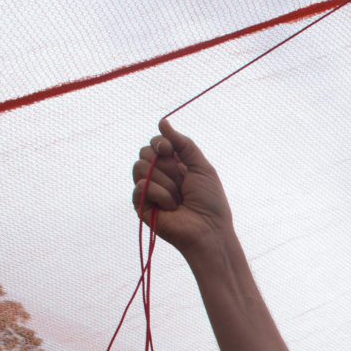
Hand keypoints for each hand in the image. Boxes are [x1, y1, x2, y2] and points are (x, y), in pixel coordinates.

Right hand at [132, 119, 233, 255]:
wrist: (209, 229)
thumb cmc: (210, 202)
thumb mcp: (201, 167)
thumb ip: (183, 143)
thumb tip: (162, 121)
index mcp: (173, 166)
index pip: (154, 143)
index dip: (161, 143)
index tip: (170, 149)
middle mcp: (158, 176)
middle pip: (144, 153)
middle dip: (165, 165)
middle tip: (181, 182)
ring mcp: (148, 191)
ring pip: (139, 167)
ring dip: (165, 181)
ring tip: (179, 198)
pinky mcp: (141, 206)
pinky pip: (140, 187)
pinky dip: (160, 195)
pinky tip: (172, 207)